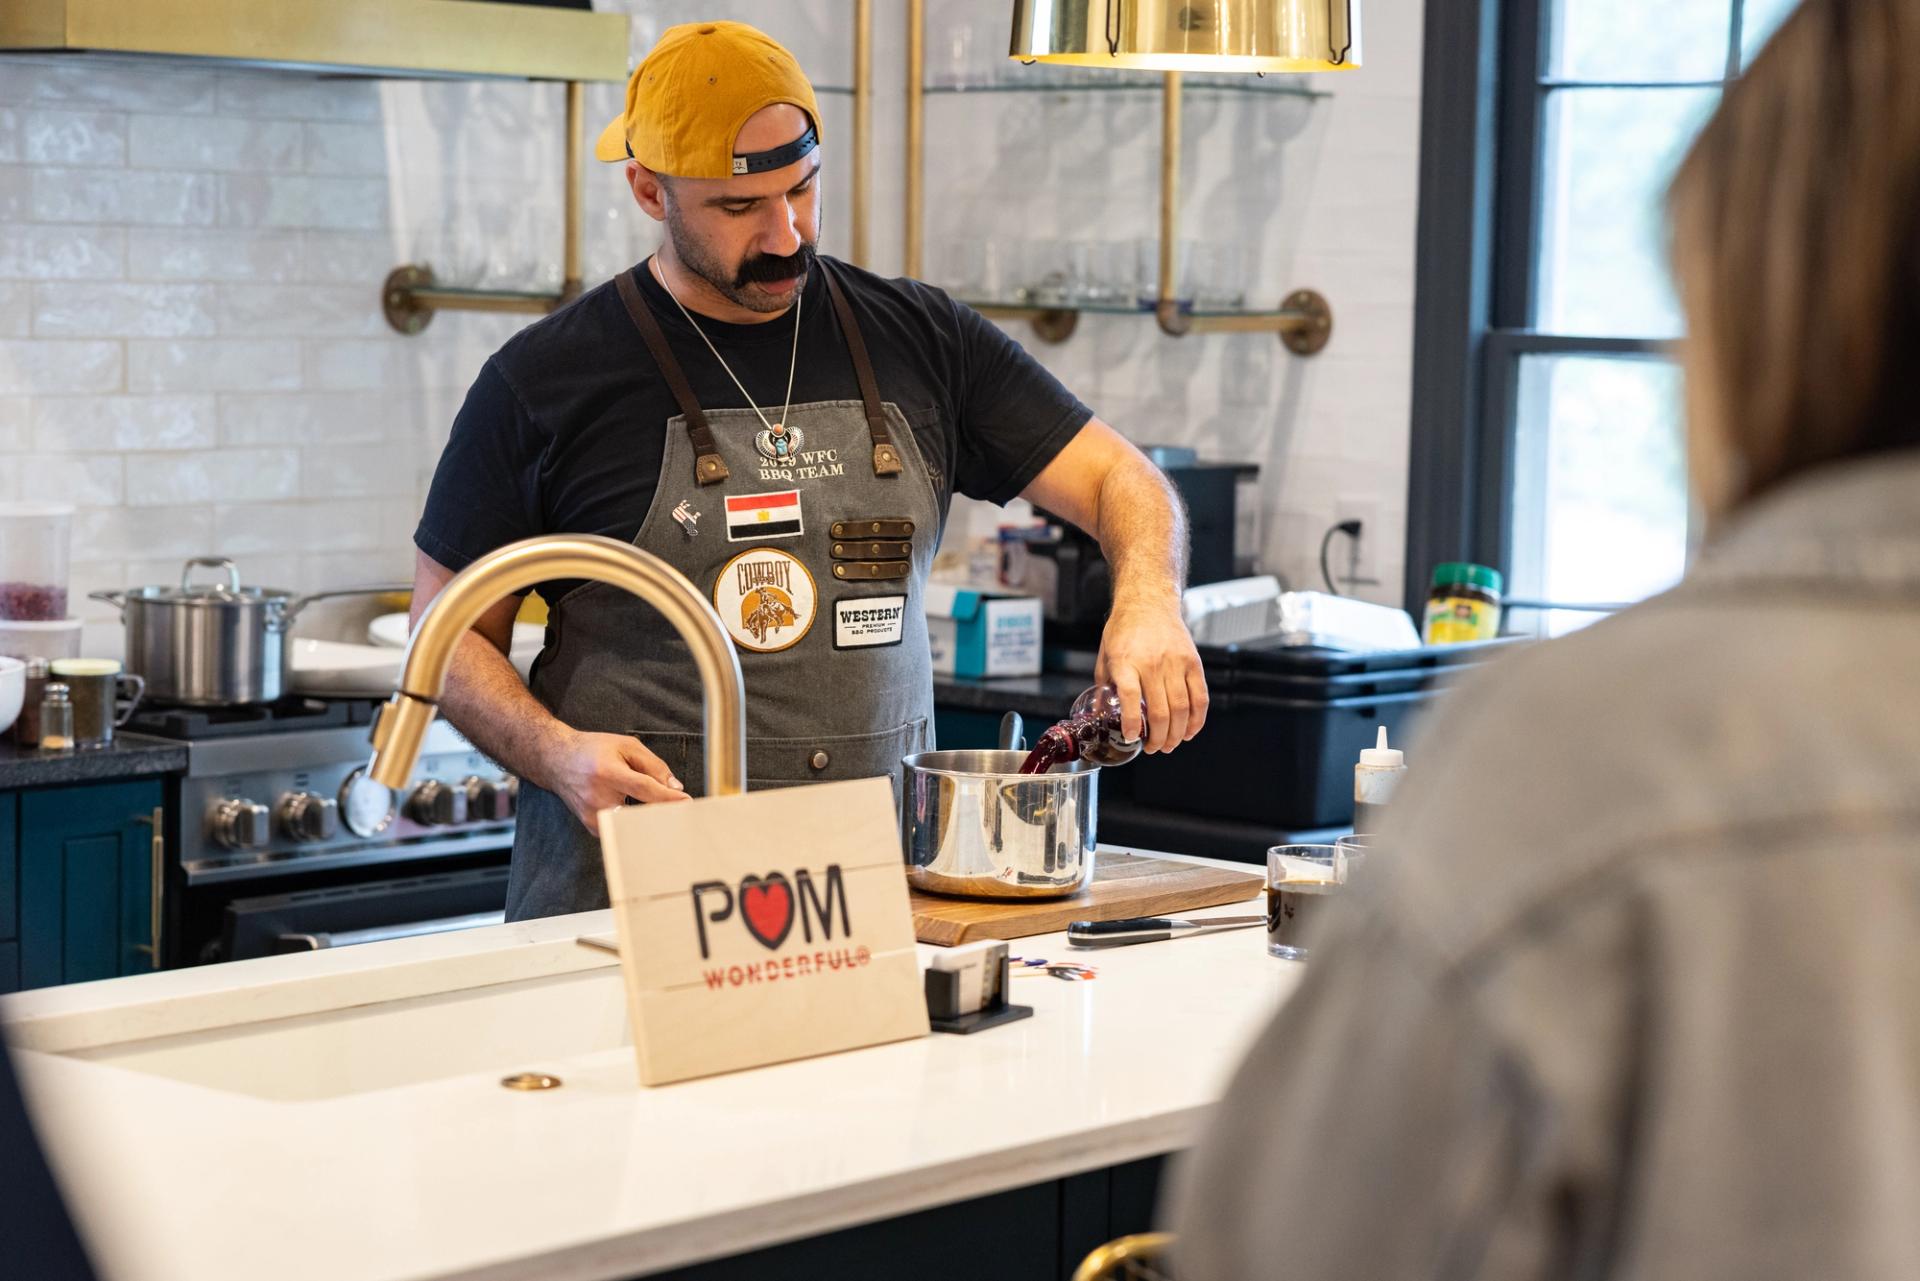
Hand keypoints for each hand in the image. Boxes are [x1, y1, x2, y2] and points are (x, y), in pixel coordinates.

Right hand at [546, 730, 687, 830]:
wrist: (557, 761)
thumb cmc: (594, 750)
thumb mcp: (626, 746)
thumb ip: (654, 765)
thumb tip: (675, 788)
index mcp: (606, 773)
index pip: (644, 789)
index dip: (668, 798)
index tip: (687, 803)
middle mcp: (597, 798)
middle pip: (640, 814)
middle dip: (662, 813)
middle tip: (680, 810)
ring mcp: (593, 817)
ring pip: (633, 826)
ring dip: (650, 819)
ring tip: (662, 811)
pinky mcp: (593, 828)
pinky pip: (623, 829)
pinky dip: (637, 823)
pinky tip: (643, 814)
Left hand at [1096, 602, 1208, 753]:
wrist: (1149, 601)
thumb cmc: (1124, 629)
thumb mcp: (1105, 654)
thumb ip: (1105, 684)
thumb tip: (1100, 714)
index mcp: (1125, 661)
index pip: (1129, 697)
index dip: (1131, 723)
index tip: (1131, 738)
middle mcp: (1152, 663)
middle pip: (1159, 711)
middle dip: (1157, 738)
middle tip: (1153, 748)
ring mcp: (1175, 663)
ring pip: (1181, 708)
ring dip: (1176, 734)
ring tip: (1169, 744)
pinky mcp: (1193, 662)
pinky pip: (1200, 697)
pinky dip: (1197, 719)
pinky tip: (1190, 731)